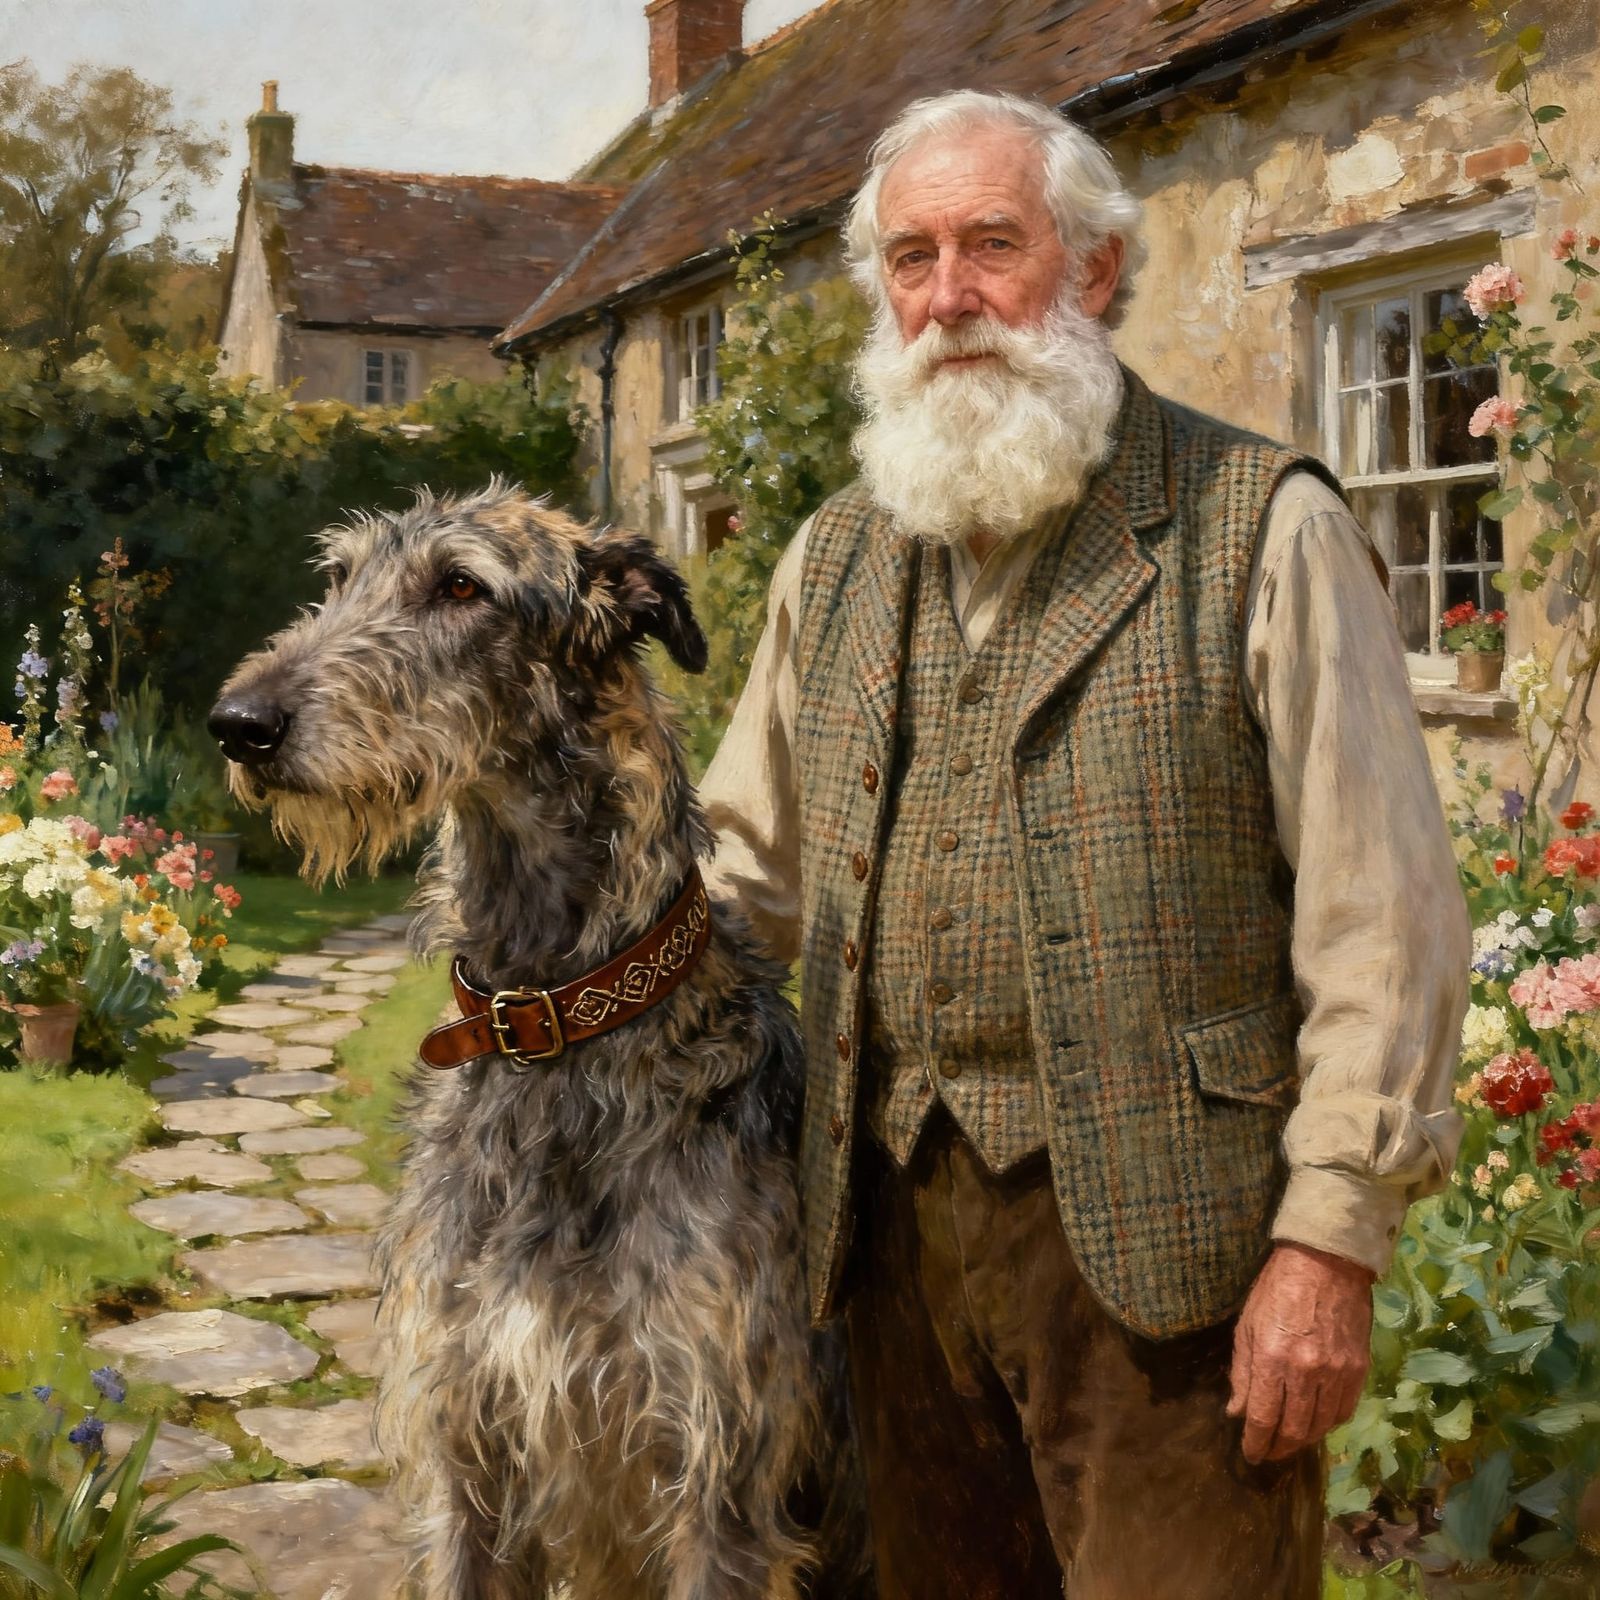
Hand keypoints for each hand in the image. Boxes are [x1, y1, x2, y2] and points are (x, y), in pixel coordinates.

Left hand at [1225, 1241, 1373, 1463]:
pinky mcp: (1359, 1370)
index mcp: (1273, 1359)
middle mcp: (1307, 1372)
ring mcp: (1337, 1373)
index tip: (1250, 1455)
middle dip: (1279, 1447)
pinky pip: (1344, 1410)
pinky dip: (1329, 1423)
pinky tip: (1317, 1422)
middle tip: (1269, 1453)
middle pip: (1294, 1430)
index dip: (1256, 1443)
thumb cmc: (1276, 1290)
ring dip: (1304, 1440)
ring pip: (1321, 1426)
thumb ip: (1243, 1372)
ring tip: (1290, 1442)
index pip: (1264, 1418)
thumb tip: (1237, 1412)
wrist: (1325, 1263)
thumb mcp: (1247, 1326)